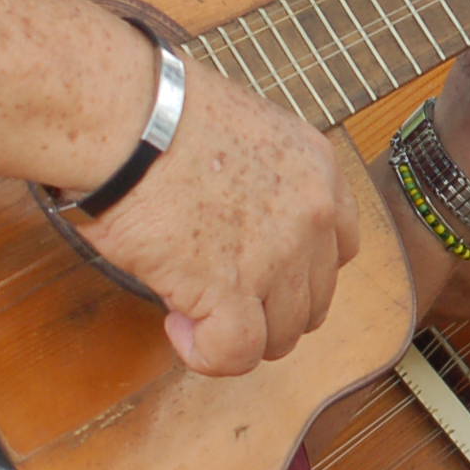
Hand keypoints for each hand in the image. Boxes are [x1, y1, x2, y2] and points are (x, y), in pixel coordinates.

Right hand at [78, 61, 360, 377]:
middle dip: (267, 309)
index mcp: (319, 172)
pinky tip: (178, 326)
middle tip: (217, 295)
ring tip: (189, 308)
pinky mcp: (231, 289)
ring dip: (237, 334)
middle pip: (313, 301)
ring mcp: (278, 256)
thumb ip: (263, 183)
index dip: (297, 272)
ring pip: (281, 336)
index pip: (340, 248)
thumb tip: (240, 224)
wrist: (128, 118)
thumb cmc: (161, 115)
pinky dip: (207, 354)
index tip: (255, 270)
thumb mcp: (244, 133)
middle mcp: (311, 216)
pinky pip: (236, 354)